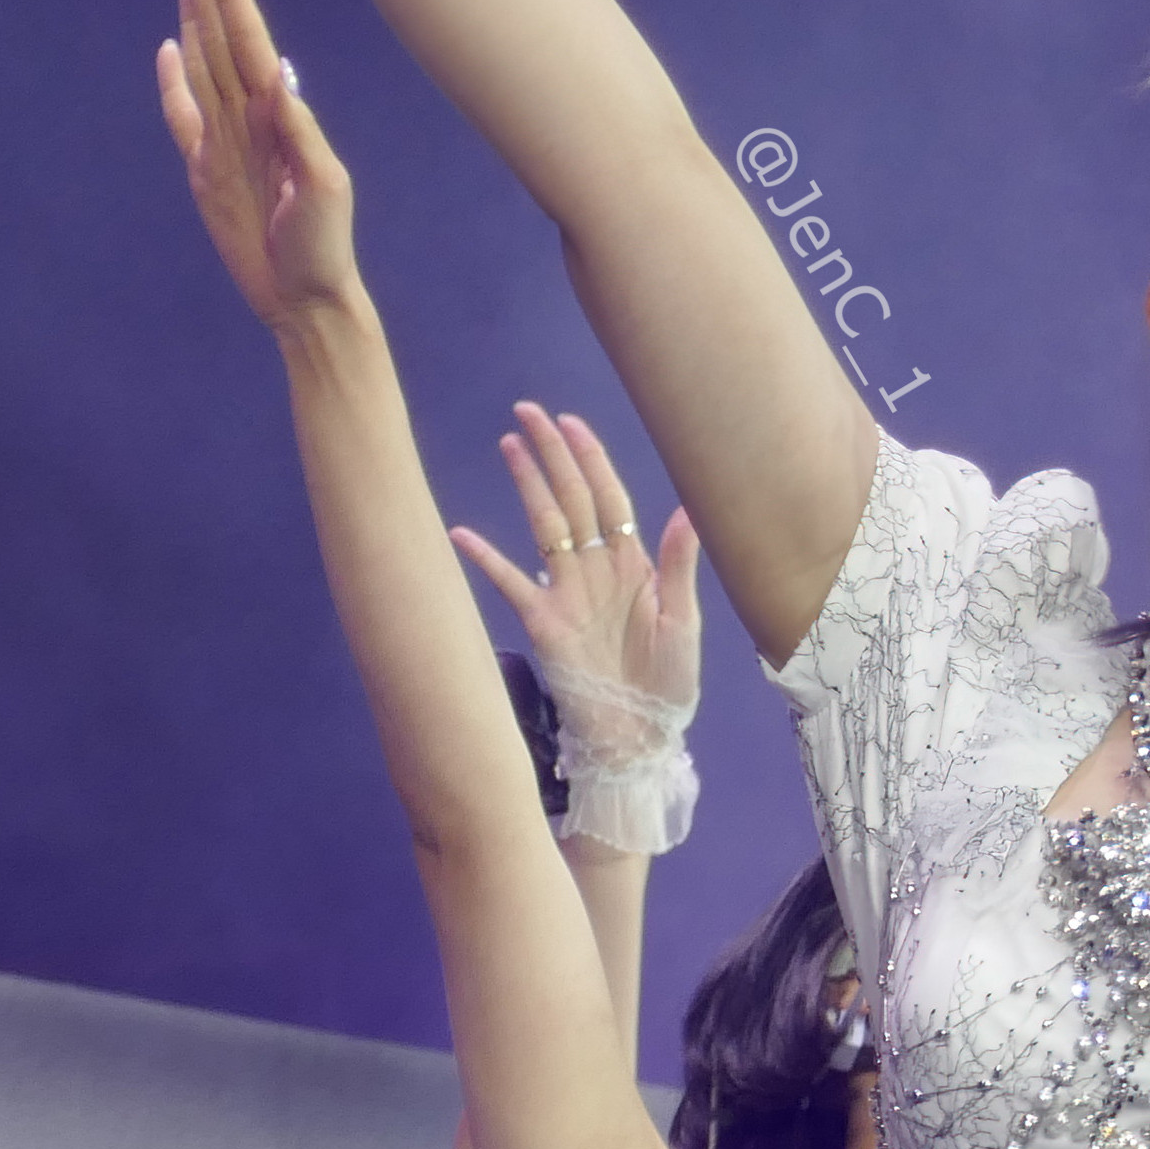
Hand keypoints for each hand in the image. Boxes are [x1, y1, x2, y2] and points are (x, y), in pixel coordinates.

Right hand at [157, 0, 357, 326]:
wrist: (305, 296)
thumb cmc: (325, 246)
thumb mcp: (323, 187)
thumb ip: (299, 134)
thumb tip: (276, 79)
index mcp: (281, 117)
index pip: (252, 43)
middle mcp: (251, 120)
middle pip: (223, 42)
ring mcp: (225, 142)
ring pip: (203, 66)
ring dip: (193, 19)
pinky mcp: (205, 170)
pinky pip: (182, 116)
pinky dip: (172, 83)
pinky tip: (168, 48)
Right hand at [452, 405, 701, 750]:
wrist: (641, 735)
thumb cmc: (669, 683)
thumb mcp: (683, 622)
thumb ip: (681, 566)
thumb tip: (688, 510)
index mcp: (633, 564)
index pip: (609, 498)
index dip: (591, 460)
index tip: (570, 424)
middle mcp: (597, 569)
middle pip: (571, 500)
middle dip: (552, 456)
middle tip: (527, 413)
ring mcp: (567, 592)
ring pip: (544, 526)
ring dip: (528, 486)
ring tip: (509, 445)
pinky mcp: (544, 622)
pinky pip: (511, 583)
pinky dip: (487, 559)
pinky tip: (461, 534)